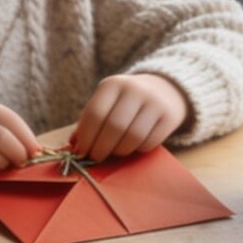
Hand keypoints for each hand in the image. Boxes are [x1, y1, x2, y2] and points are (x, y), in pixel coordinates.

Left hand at [72, 74, 188, 162]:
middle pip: (114, 127)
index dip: (86, 137)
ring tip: (114, 152)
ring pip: (133, 137)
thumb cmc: (125, 102)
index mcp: (112, 84)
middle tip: (96, 158)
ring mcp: (154, 102)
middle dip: (101, 148)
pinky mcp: (169, 116)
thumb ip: (89, 122)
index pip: (95, 114)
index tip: (81, 152)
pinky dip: (138, 150)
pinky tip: (133, 146)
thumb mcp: (106, 103)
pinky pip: (149, 142)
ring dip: (119, 151)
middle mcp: (134, 89)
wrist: (164, 90)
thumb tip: (73, 149)